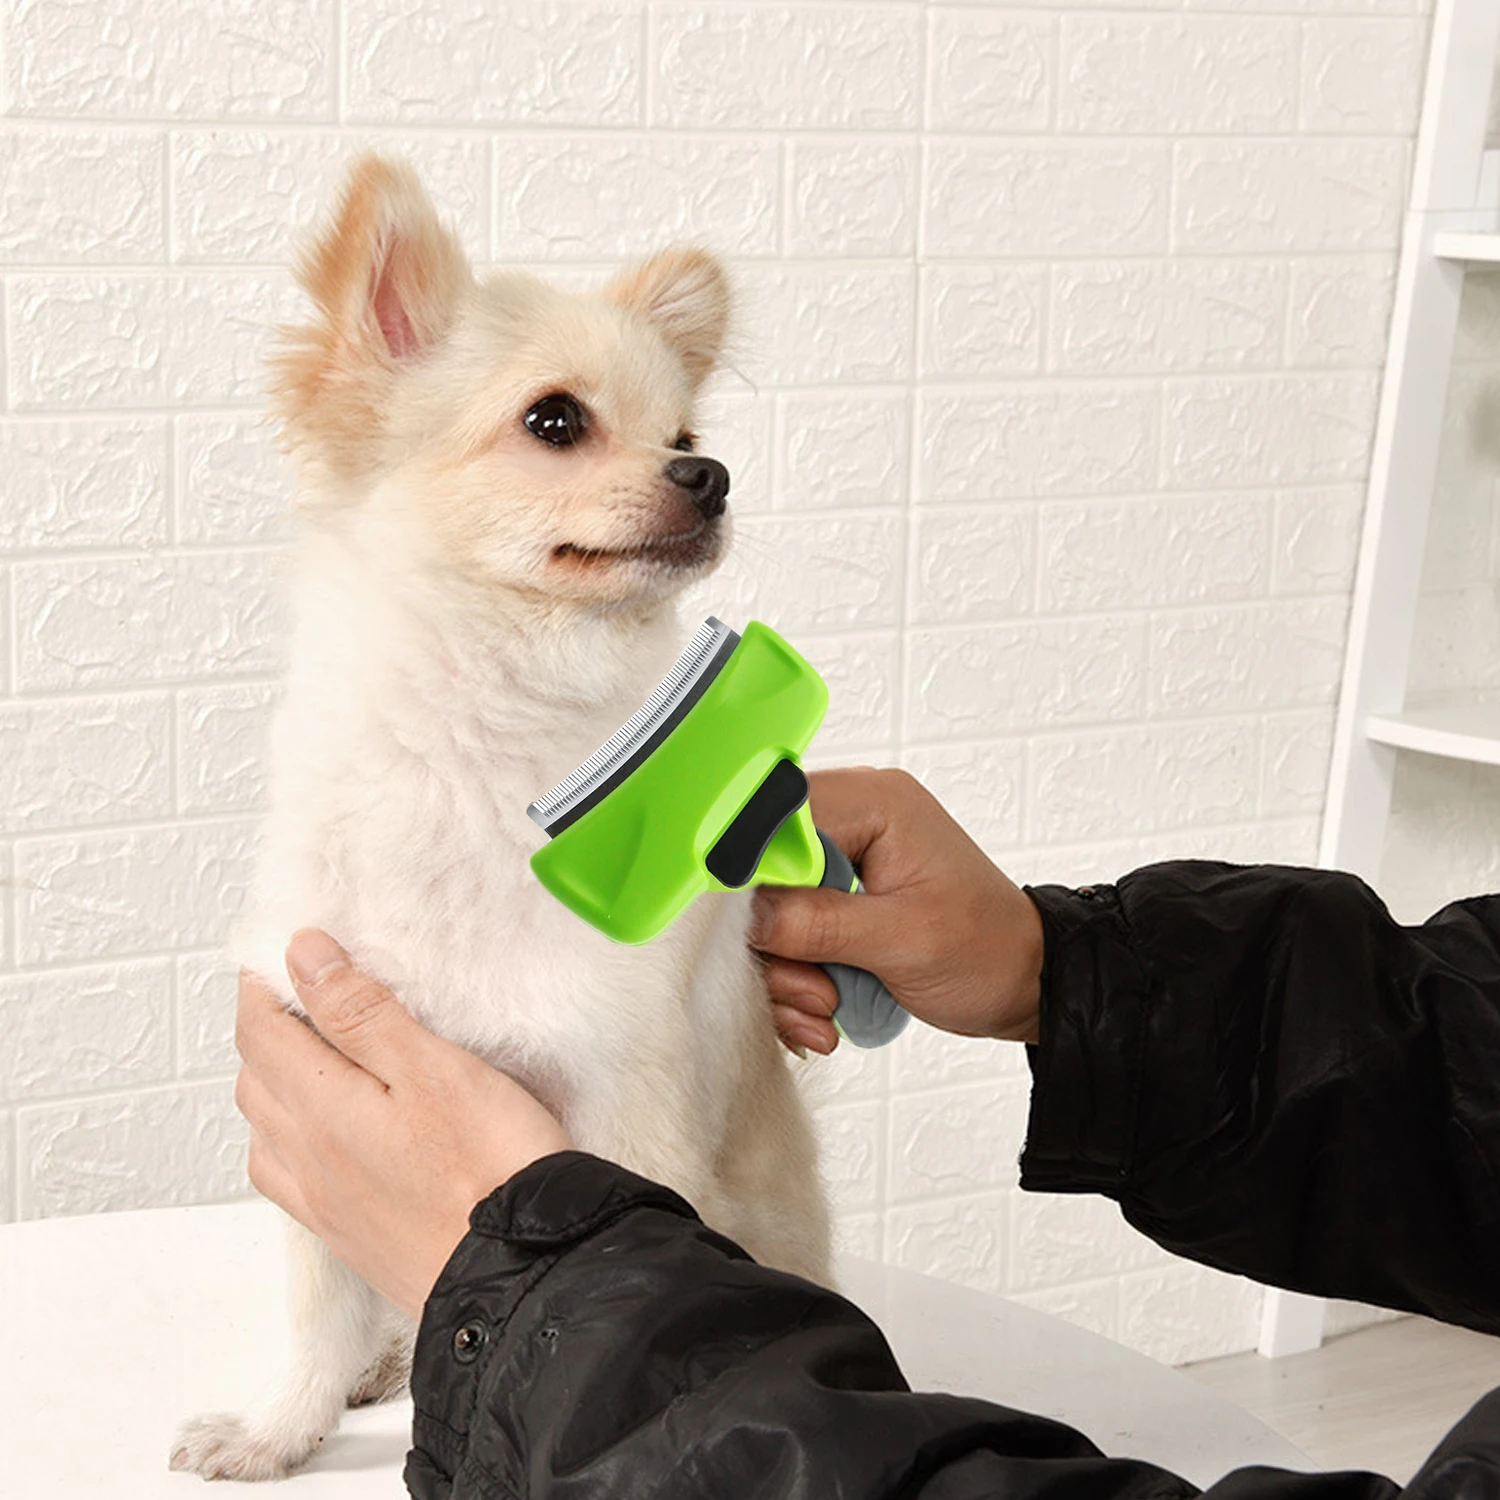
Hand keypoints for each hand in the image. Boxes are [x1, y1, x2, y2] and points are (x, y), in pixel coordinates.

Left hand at [235, 930, 571, 1318]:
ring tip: (311, 1054)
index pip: (262, 1033)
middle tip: (301, 991)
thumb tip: (304, 959)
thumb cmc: (493, 1169)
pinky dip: (289, 1138)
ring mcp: (324, 1205)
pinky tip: (325, 1134)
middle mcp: (307, 1161)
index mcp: (321, 1110)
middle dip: (267, 1028)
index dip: (265, 984)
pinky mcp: (349, 1236)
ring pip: (266, 1131)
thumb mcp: (434, 1067)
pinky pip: (289, 1177)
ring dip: (273, 1084)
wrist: (524, 1277)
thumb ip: (361, 1013)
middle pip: (256, 1079)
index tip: (285, 953)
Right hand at [751, 768, 1043, 1054]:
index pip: (775, 818)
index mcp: (873, 802)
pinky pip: (787, 934)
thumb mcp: (903, 940)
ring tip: (826, 1008)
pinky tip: (822, 1012)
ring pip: (769, 913)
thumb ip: (819, 922)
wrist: (1026, 982)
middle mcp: (851, 819)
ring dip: (787, 973)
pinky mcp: (835, 899)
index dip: (751, 877)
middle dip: (777, 944)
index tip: (756, 933)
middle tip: (814, 991)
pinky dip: (796, 979)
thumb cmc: (988, 949)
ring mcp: (841, 860)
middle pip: (762, 872)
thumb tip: (748, 914)